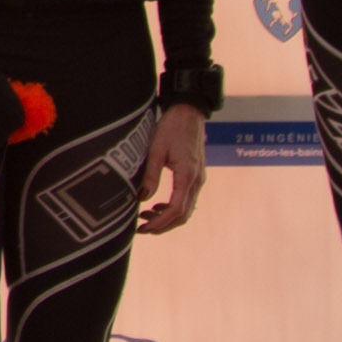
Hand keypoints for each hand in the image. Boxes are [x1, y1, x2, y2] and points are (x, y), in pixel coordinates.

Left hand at [136, 105, 211, 234]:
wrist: (189, 113)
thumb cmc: (172, 128)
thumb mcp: (156, 150)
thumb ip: (150, 176)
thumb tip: (142, 199)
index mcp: (187, 175)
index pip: (176, 210)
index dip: (160, 223)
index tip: (143, 228)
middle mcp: (197, 180)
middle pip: (183, 215)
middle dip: (163, 226)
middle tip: (142, 229)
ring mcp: (199, 179)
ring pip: (186, 209)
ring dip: (168, 218)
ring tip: (146, 218)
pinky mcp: (196, 176)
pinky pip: (187, 199)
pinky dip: (174, 208)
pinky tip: (157, 206)